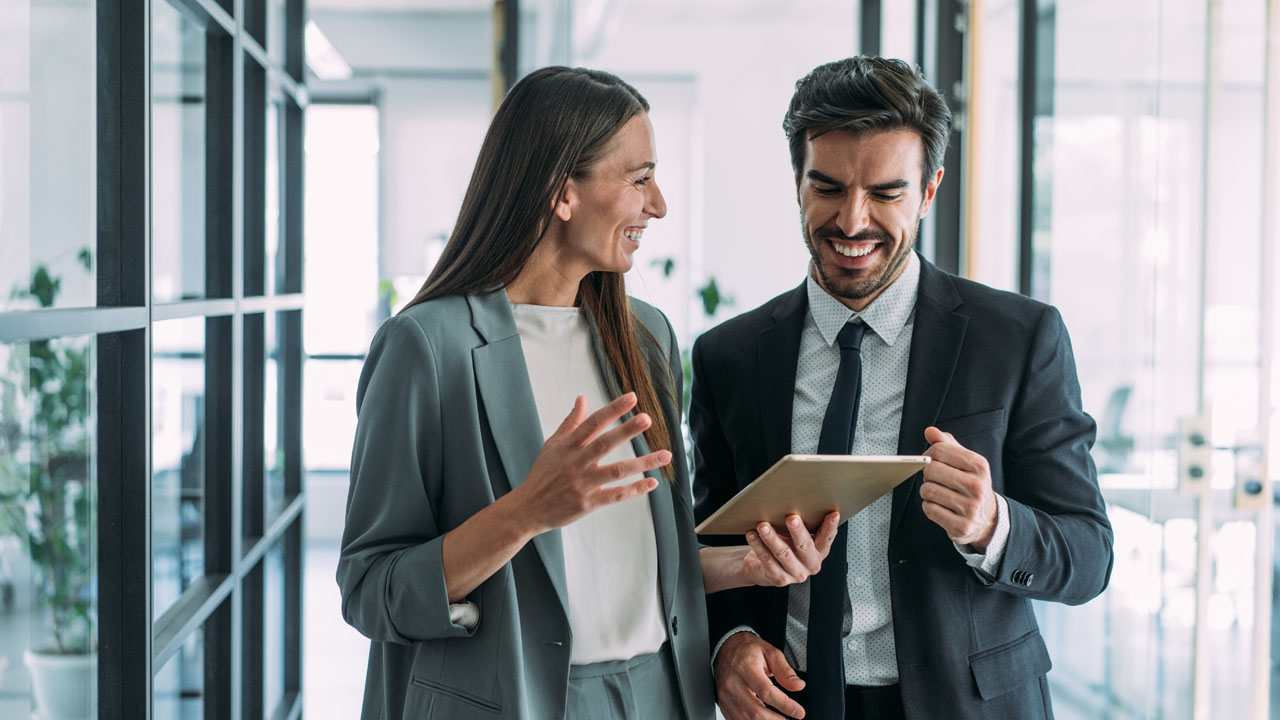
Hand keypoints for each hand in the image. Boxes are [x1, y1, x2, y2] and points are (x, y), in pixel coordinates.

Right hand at [513, 392, 669, 535]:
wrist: (528, 509)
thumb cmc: (542, 474)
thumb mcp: (552, 445)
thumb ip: (571, 422)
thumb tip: (582, 398)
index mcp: (568, 446)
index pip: (593, 422)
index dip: (613, 409)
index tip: (632, 397)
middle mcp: (576, 463)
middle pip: (605, 443)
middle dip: (627, 430)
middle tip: (647, 419)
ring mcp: (582, 484)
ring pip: (617, 471)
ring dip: (643, 462)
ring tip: (665, 454)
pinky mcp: (587, 504)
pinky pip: (615, 495)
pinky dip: (635, 489)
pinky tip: (652, 482)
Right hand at [714, 632, 805, 718]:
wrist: (726, 648)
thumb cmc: (748, 650)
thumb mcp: (770, 653)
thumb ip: (785, 671)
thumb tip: (799, 686)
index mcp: (745, 667)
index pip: (766, 691)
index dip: (784, 704)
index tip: (799, 712)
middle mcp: (732, 682)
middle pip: (755, 710)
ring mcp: (725, 695)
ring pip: (745, 719)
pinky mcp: (722, 703)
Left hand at [741, 512, 839, 586]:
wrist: (762, 568)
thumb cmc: (783, 546)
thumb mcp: (794, 536)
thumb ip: (800, 525)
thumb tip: (794, 502)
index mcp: (819, 551)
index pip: (827, 538)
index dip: (830, 527)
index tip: (833, 514)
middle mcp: (811, 564)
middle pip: (805, 546)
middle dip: (798, 531)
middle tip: (791, 518)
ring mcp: (796, 573)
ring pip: (783, 553)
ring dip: (772, 538)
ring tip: (763, 525)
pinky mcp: (779, 579)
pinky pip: (767, 560)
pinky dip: (758, 546)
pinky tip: (752, 534)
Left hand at [921, 426, 997, 549]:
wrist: (988, 520)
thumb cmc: (972, 485)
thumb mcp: (966, 462)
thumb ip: (948, 445)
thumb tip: (930, 431)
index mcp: (979, 466)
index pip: (940, 450)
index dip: (928, 454)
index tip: (930, 460)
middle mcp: (977, 486)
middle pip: (931, 470)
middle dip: (927, 474)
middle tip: (934, 479)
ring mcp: (970, 508)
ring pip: (927, 490)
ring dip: (927, 491)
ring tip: (937, 493)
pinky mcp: (961, 526)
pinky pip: (929, 509)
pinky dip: (929, 507)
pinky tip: (940, 506)